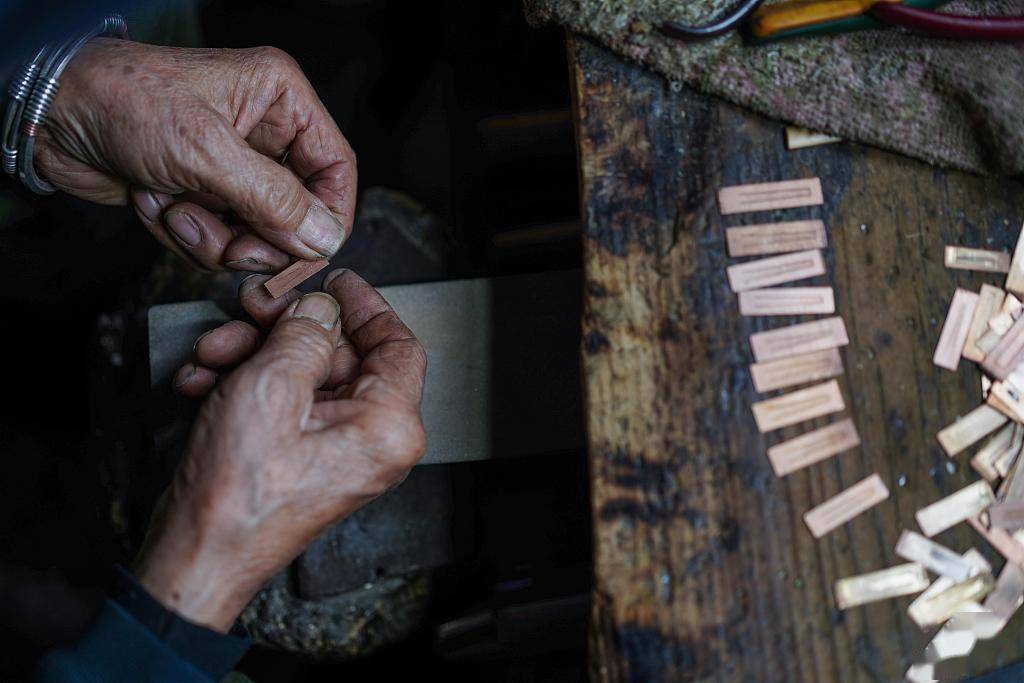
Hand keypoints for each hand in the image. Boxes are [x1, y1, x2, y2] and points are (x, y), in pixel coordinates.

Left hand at [36, 38, 355, 270]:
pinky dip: (184, 232)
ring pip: (255, 234)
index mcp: (280, 100)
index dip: (329, 215)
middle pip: (297, 212)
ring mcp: (231, 168)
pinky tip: (154, 201)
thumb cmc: (122, 100)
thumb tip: (324, 238)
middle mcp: (263, 134)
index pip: (335, 167)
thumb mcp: (207, 151)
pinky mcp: (202, 194)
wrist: (51, 114)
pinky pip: (217, 239)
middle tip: (230, 245)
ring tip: (175, 209)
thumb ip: (273, 199)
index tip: (311, 253)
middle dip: (257, 237)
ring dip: (212, 237)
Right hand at [136, 269, 426, 631]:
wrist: (195, 556)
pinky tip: (205, 382)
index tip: (336, 283)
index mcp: (388, 427)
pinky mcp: (303, 458)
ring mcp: (337, 451)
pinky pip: (286, 403)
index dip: (366, 306)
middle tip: (252, 309)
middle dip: (288, 329)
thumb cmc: (238, 498)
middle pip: (343, 356)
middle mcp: (372, 441)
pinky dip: (246, 385)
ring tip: (213, 355)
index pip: (398, 345)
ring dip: (255, 355)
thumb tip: (319, 308)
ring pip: (306, 375)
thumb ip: (304, 335)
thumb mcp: (271, 389)